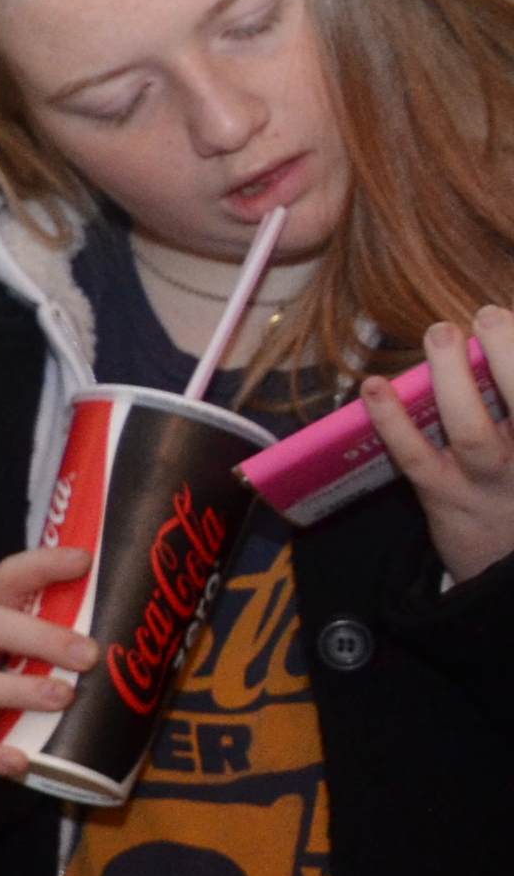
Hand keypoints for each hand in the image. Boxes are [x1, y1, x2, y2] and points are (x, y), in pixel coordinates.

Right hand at [0, 545, 99, 778]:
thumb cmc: (25, 664)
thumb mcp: (43, 636)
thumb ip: (84, 625)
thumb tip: (174, 616)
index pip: (7, 578)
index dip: (41, 566)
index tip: (85, 561)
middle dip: (38, 637)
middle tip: (89, 655)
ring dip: (16, 690)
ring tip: (63, 698)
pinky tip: (20, 761)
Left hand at [363, 310, 513, 586]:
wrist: (507, 561)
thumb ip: (511, 399)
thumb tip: (495, 342)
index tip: (505, 314)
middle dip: (510, 355)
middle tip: (488, 315)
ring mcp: (485, 479)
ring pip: (472, 428)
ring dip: (453, 378)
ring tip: (441, 332)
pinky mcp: (442, 495)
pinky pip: (414, 456)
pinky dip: (391, 419)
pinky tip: (375, 386)